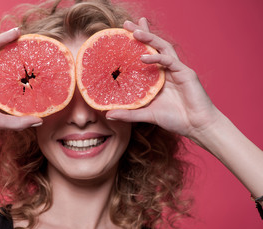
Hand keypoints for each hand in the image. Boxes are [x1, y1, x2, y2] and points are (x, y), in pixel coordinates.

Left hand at [106, 18, 219, 138]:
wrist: (197, 126)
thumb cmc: (174, 119)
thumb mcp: (146, 114)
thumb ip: (128, 114)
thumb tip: (108, 115)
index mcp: (158, 76)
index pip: (145, 55)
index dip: (136, 44)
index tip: (120, 36)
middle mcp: (166, 70)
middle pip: (154, 46)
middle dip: (141, 33)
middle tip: (127, 24)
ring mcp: (177, 70)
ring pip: (163, 48)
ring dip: (150, 38)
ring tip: (135, 32)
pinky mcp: (186, 74)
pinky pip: (170, 61)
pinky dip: (157, 58)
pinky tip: (144, 57)